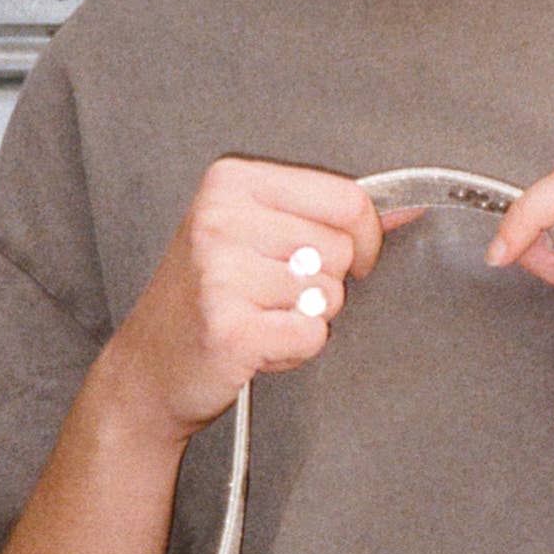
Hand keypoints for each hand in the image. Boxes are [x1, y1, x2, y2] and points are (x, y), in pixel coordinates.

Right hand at [102, 156, 424, 443]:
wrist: (148, 370)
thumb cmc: (206, 302)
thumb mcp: (259, 236)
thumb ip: (332, 218)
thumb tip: (406, 208)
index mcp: (231, 182)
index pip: (345, 199)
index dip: (361, 239)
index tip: (338, 258)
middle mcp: (221, 219)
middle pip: (340, 250)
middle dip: (322, 284)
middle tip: (268, 296)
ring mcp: (220, 272)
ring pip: (328, 296)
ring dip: (304, 320)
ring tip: (256, 319)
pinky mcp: (229, 327)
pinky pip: (311, 335)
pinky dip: (292, 351)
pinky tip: (254, 345)